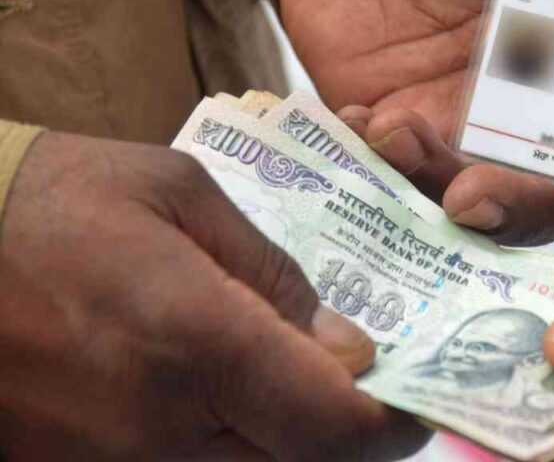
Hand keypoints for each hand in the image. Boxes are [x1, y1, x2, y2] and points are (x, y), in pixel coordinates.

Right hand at [0, 133, 428, 460]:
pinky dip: (238, 440)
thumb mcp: (179, 196)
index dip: (393, 422)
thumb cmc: (57, 201)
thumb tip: (345, 342)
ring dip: (296, 435)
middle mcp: (163, 423)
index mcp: (196, 341)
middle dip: (351, 430)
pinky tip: (234, 392)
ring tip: (303, 377)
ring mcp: (122, 461)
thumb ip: (273, 271)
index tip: (417, 397)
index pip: (333, 425)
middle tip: (370, 383)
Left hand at [279, 0, 553, 267]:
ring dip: (433, 186)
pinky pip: (387, 173)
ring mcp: (451, 121)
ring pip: (461, 197)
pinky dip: (373, 164)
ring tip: (394, 127)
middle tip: (472, 199)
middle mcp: (520, 106)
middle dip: (513, 212)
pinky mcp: (389, 124)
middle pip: (538, 194)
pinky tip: (357, 120)